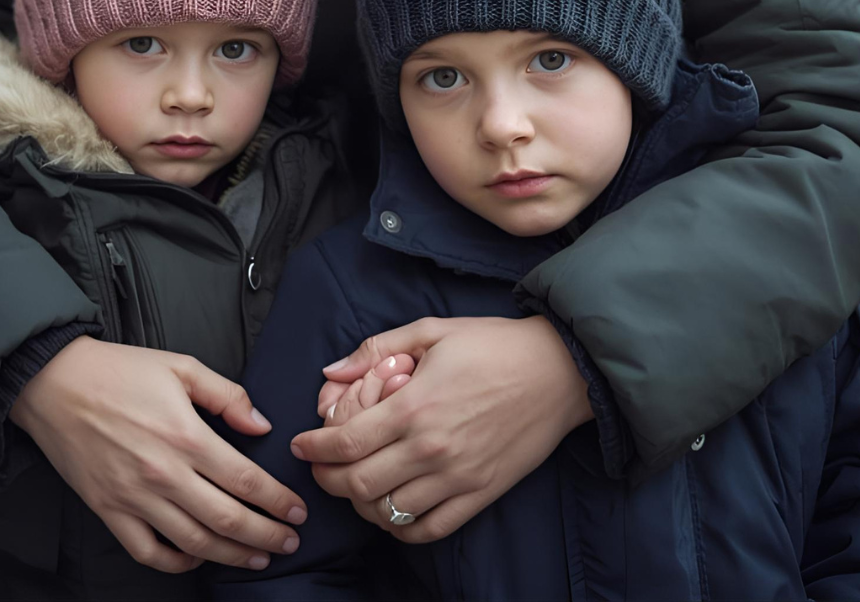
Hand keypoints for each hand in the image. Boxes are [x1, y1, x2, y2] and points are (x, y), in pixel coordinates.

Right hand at [10, 337, 305, 572]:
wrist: (56, 383)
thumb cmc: (121, 370)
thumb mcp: (181, 367)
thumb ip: (227, 396)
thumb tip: (262, 425)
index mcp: (186, 435)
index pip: (245, 480)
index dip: (277, 501)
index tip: (297, 512)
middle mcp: (164, 474)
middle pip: (227, 519)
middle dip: (265, 536)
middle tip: (289, 543)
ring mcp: (134, 498)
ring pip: (194, 543)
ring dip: (231, 555)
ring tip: (257, 558)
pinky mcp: (108, 511)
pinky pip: (148, 552)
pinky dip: (177, 563)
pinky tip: (197, 558)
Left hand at [291, 316, 592, 542]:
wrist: (558, 371)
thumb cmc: (494, 345)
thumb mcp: (431, 330)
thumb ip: (377, 348)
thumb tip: (332, 370)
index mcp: (414, 406)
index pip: (346, 442)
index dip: (314, 448)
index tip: (301, 444)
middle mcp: (431, 448)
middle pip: (358, 484)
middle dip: (328, 479)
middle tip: (320, 467)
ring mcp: (457, 477)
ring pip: (389, 511)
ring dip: (361, 503)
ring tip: (354, 485)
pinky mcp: (480, 494)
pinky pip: (430, 528)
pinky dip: (402, 528)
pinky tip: (392, 510)